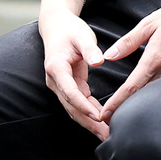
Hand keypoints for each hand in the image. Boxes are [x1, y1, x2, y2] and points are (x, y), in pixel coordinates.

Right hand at [40, 7, 110, 140]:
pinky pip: (78, 102)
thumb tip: (99, 62)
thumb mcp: (82, 35)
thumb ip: (90, 49)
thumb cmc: (70, 30)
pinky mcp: (68, 85)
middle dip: (88, 122)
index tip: (97, 116)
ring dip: (89, 121)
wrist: (56, 27)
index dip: (83, 106)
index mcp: (57, 68)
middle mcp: (55, 80)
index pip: (70, 92)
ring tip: (105, 131)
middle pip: (71, 106)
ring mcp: (60, 84)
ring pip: (74, 108)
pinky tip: (102, 119)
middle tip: (105, 132)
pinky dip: (89, 112)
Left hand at [99, 0, 160, 124]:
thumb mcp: (150, 23)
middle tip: (111, 119)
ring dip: (140, 103)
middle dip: (126, 108)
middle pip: (143, 96)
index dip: (117, 102)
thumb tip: (110, 54)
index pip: (132, 86)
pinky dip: (154, 94)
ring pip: (155, 93)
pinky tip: (147, 95)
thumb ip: (129, 41)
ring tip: (125, 110)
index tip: (106, 114)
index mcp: (155, 58)